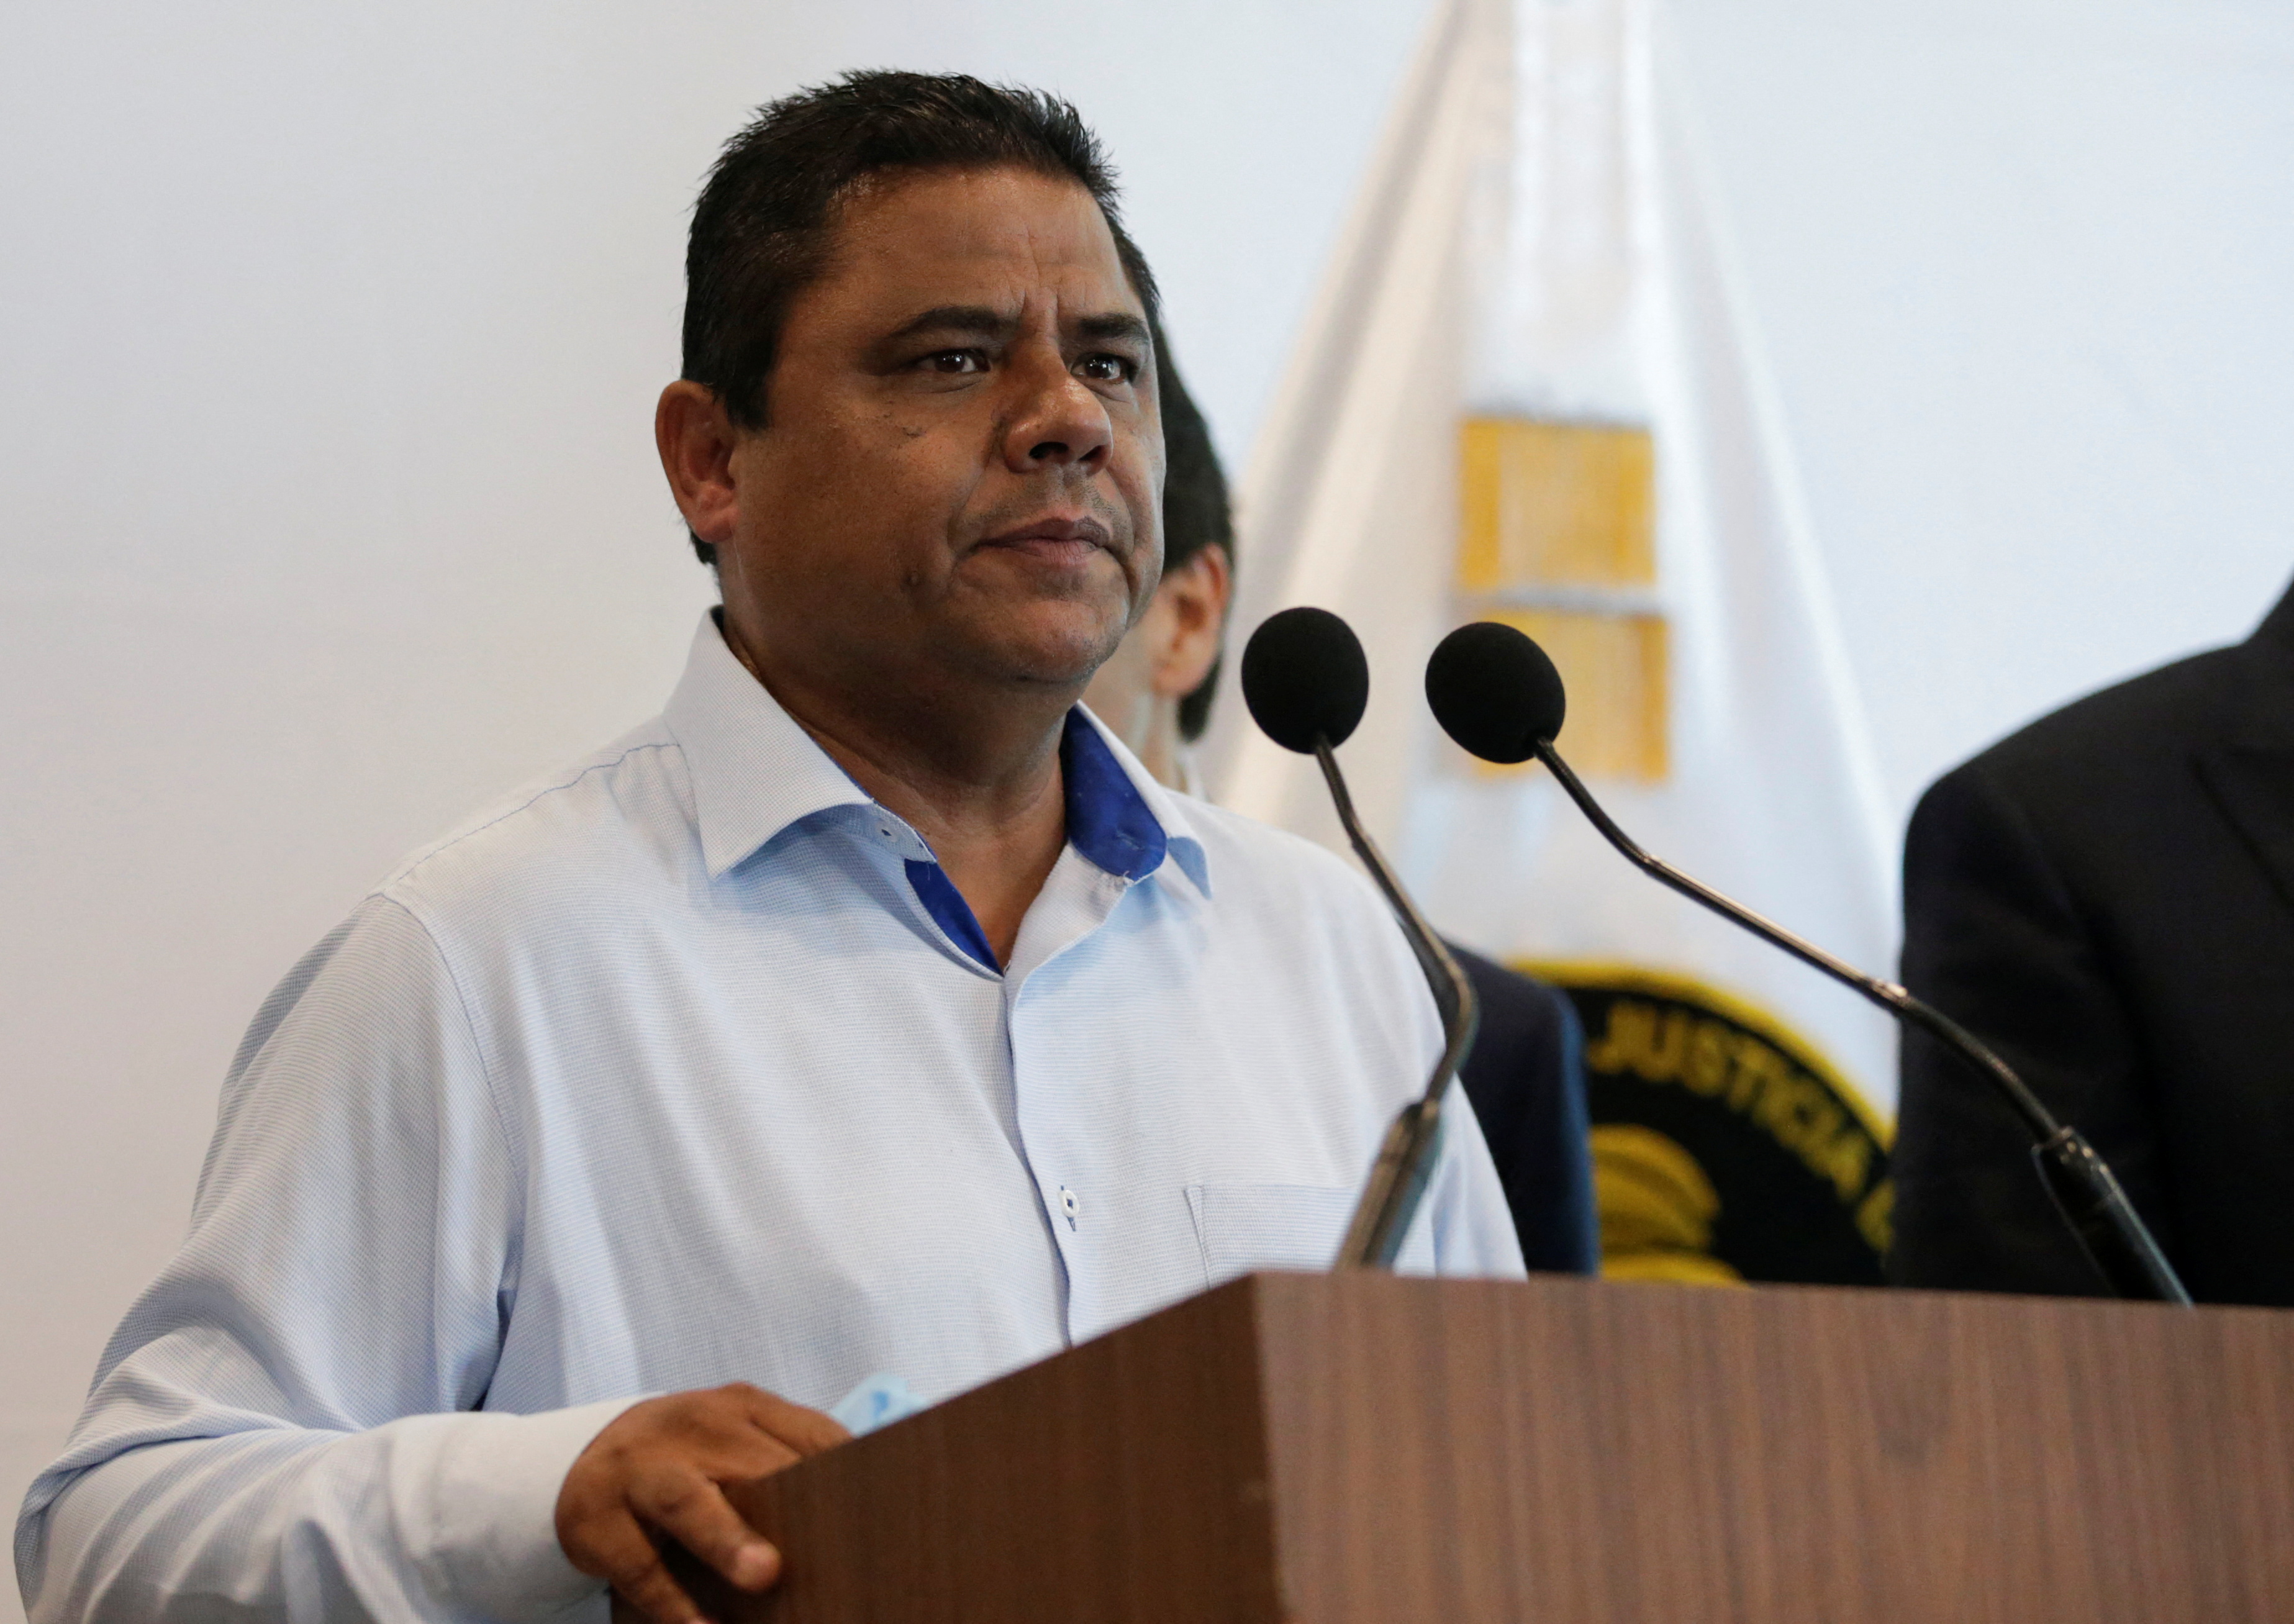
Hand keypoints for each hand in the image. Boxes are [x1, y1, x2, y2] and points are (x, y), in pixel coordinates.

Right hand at [556, 1382, 848, 1623]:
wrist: (589, 1460)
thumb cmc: (692, 1464)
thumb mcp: (737, 1448)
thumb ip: (789, 1467)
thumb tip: (859, 1524)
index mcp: (741, 1408)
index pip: (809, 1435)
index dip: (847, 1473)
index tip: (882, 1512)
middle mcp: (692, 1427)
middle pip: (751, 1466)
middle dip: (791, 1504)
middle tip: (835, 1546)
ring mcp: (638, 1469)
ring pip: (686, 1501)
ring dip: (726, 1539)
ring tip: (765, 1575)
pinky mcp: (594, 1519)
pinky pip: (640, 1565)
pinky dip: (672, 1602)